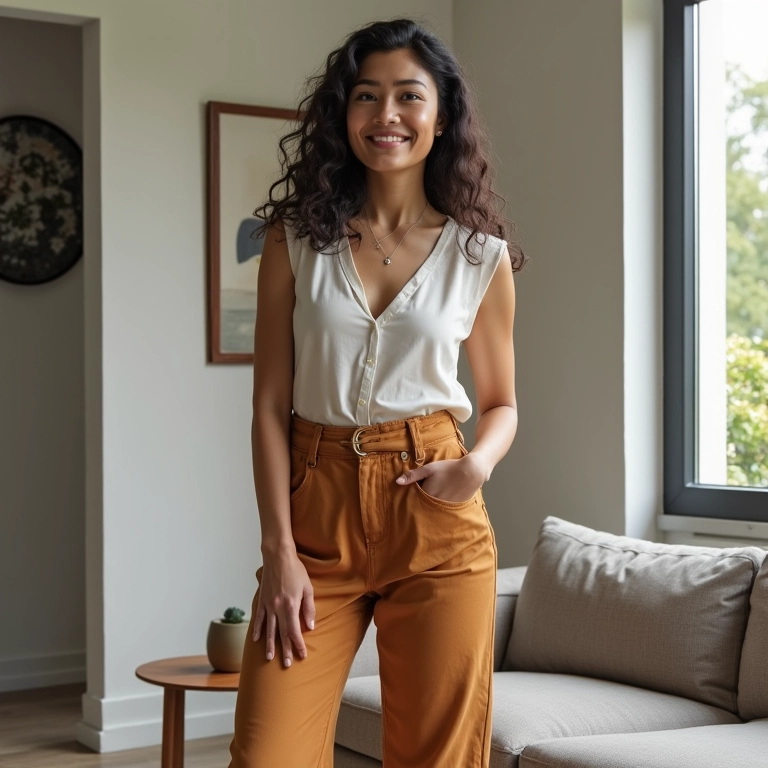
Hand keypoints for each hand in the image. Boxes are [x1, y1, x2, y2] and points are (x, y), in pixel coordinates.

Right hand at [252, 549, 315, 666]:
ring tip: (269, 658)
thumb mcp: (308, 588)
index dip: (298, 644)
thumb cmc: (296, 570)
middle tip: (286, 664)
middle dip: (284, 650)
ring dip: (269, 645)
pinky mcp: (262, 600)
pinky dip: (257, 630)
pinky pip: (258, 618)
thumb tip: (310, 626)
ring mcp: (268, 605)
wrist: (278, 556)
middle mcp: (277, 608)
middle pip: (281, 634)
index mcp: (290, 606)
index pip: (294, 631)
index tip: (301, 656)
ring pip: (268, 629)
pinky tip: (256, 640)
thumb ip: (309, 608)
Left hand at [395, 453, 486, 502]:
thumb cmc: (448, 468)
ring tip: (433, 499)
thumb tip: (397, 481)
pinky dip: (440, 508)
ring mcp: (444, 508)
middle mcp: (434, 504)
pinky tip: (442, 501)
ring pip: (432, 509)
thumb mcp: (429, 469)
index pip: (415, 499)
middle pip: (423, 506)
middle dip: (421, 503)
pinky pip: (442, 511)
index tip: (413, 493)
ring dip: (430, 507)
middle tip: (423, 497)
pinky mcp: (453, 509)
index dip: (413, 496)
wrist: (471, 472)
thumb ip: (413, 475)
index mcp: (427, 494)